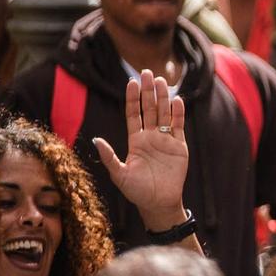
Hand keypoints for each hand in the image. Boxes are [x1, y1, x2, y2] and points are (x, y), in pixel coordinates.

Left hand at [93, 72, 189, 227]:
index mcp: (135, 141)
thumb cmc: (136, 191)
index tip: (131, 82)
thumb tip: (96, 140)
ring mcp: (165, 140)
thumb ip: (109, 156)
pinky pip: (178, 126)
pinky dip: (178, 113)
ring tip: (162, 80)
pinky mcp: (179, 146)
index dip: (133, 98)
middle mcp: (150, 137)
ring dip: (163, 97)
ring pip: (164, 113)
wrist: (159, 203)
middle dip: (148, 91)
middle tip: (147, 72)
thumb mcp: (118, 174)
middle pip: (149, 109)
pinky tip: (177, 100)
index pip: (134, 114)